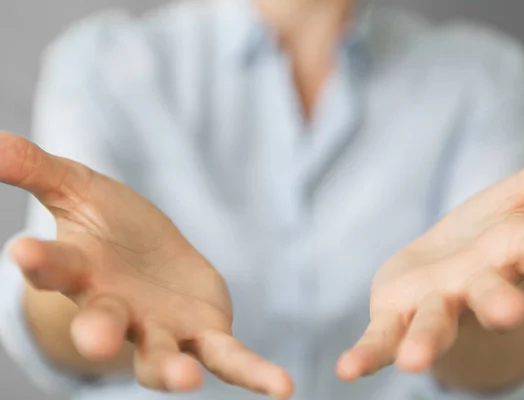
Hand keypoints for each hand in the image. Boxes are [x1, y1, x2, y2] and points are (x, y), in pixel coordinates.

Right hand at [0, 132, 292, 398]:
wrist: (153, 257)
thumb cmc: (110, 226)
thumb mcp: (78, 190)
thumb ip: (37, 170)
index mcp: (83, 272)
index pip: (56, 267)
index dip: (40, 260)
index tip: (19, 250)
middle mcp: (116, 308)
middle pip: (103, 322)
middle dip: (99, 332)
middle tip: (94, 340)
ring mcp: (160, 328)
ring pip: (160, 355)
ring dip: (169, 369)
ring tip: (184, 380)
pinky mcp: (204, 334)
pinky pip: (228, 358)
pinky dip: (252, 374)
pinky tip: (281, 388)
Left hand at [337, 134, 523, 380]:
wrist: (447, 266)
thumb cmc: (494, 231)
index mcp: (514, 252)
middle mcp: (479, 284)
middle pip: (491, 295)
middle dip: (500, 304)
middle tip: (510, 313)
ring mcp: (438, 303)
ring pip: (436, 323)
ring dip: (427, 341)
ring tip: (415, 363)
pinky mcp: (397, 314)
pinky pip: (382, 337)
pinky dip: (367, 355)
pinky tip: (346, 371)